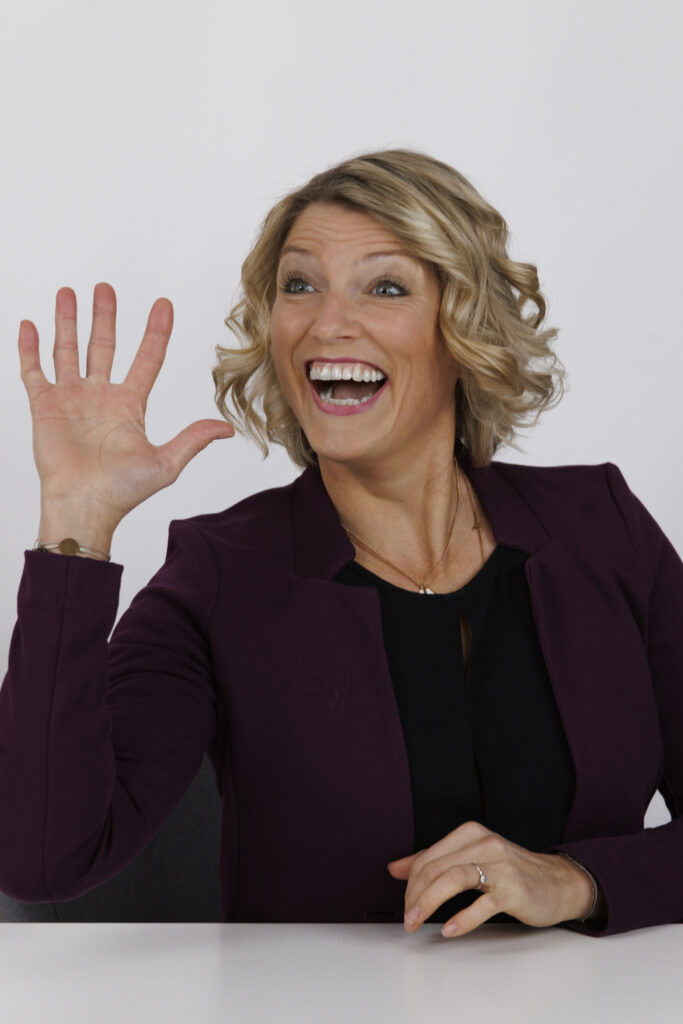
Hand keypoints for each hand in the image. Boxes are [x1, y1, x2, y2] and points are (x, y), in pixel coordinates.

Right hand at [18, 283, 233, 526]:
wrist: (84, 506)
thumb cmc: (123, 492)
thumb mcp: (165, 463)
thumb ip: (192, 440)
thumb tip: (226, 428)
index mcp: (130, 405)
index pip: (146, 359)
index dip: (155, 333)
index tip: (163, 305)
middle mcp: (100, 397)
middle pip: (103, 346)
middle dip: (104, 317)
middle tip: (105, 287)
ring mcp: (71, 400)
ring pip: (69, 350)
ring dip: (68, 322)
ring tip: (68, 292)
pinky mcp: (45, 407)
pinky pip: (35, 372)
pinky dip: (31, 349)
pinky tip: (30, 325)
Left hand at [387, 820, 594, 937]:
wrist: (558, 883)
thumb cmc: (511, 872)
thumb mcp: (471, 859)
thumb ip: (434, 861)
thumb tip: (395, 868)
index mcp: (470, 834)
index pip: (427, 857)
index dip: (410, 884)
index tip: (407, 905)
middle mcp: (484, 844)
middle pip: (436, 868)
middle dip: (415, 896)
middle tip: (407, 919)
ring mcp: (500, 866)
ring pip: (453, 878)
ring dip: (428, 903)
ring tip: (416, 922)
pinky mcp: (514, 889)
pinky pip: (482, 903)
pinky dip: (462, 918)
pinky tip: (449, 930)